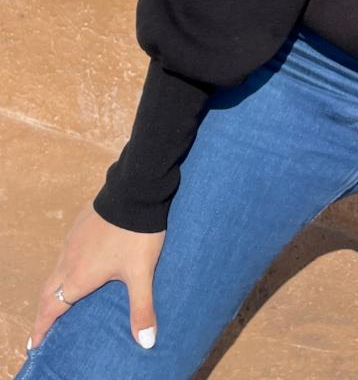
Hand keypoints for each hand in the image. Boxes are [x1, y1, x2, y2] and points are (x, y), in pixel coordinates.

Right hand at [26, 199, 164, 351]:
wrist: (135, 191)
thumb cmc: (137, 234)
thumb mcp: (141, 273)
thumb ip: (141, 307)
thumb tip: (146, 343)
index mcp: (78, 276)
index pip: (52, 308)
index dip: (41, 328)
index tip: (34, 343)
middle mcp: (69, 260)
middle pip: (48, 291)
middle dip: (43, 311)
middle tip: (41, 327)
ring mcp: (72, 240)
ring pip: (56, 270)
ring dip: (52, 288)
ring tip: (58, 299)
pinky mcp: (80, 224)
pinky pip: (66, 251)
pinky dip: (63, 266)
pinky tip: (76, 264)